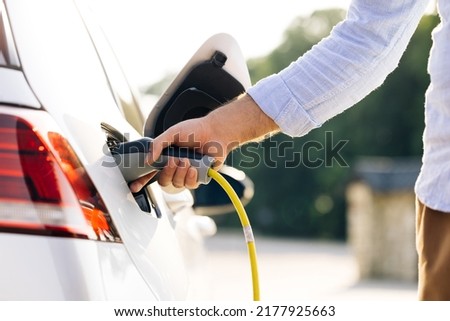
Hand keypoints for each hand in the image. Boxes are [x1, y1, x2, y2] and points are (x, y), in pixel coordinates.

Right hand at [129, 94, 278, 191]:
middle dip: (167, 172)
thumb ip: (157, 144)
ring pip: (176, 184)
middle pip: (163, 181)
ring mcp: (187, 173)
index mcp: (166, 157)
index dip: (142, 181)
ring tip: (187, 160)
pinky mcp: (199, 177)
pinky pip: (190, 185)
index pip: (151, 172)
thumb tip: (148, 160)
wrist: (215, 132)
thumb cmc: (195, 130)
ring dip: (180, 172)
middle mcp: (175, 167)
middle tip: (174, 160)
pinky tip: (194, 167)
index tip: (134, 186)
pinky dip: (190, 176)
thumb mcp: (172, 133)